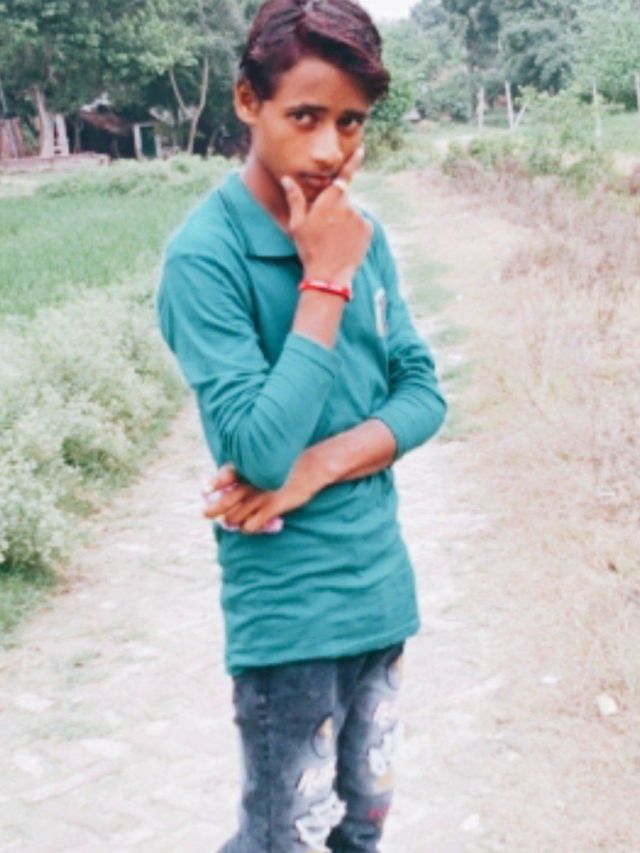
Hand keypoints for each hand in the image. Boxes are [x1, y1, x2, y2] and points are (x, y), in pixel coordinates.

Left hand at [201, 456, 324, 533]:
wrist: (313, 465)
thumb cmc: (288, 463)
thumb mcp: (267, 460)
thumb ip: (249, 470)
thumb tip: (229, 483)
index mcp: (249, 468)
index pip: (224, 476)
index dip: (212, 485)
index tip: (204, 492)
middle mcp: (252, 482)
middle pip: (224, 501)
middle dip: (213, 509)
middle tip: (206, 513)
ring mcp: (261, 496)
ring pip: (235, 516)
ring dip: (231, 521)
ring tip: (232, 521)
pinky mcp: (273, 507)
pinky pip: (252, 524)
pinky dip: (247, 528)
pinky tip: (249, 526)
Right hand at [281, 147, 372, 286]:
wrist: (329, 274)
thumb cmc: (309, 248)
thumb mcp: (297, 224)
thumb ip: (295, 198)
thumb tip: (287, 179)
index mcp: (330, 200)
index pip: (343, 175)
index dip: (352, 162)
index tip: (360, 150)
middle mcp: (348, 205)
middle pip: (343, 199)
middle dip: (335, 207)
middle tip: (324, 228)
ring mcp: (360, 217)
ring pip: (351, 212)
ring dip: (344, 220)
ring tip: (333, 239)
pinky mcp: (368, 229)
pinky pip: (360, 224)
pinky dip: (354, 230)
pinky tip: (343, 243)